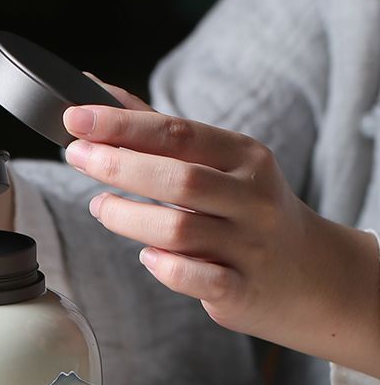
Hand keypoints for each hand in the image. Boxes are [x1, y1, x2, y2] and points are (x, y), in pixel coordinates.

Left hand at [62, 79, 379, 376]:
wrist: (309, 275)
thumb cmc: (247, 209)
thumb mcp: (219, 162)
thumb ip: (159, 131)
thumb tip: (99, 94)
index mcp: (244, 157)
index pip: (178, 133)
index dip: (122, 125)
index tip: (76, 119)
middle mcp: (251, 199)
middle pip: (178, 179)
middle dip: (117, 166)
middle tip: (75, 156)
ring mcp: (249, 246)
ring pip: (178, 231)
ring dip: (126, 218)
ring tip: (101, 206)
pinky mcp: (240, 290)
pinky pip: (192, 278)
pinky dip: (162, 266)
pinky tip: (147, 255)